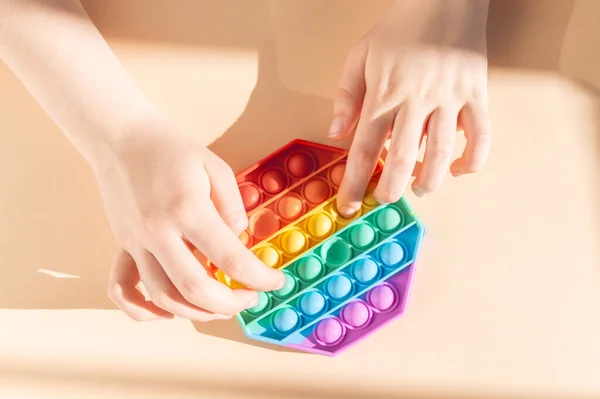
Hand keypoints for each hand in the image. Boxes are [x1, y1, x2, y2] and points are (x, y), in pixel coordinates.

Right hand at [99, 116, 284, 321]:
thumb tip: (238, 240)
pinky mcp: (120, 246)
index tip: (276, 281)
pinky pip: (121, 289)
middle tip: (251, 298)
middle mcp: (158, 232)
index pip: (230, 258)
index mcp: (188, 209)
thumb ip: (233, 206)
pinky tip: (168, 312)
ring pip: (163, 297)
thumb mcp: (215, 166)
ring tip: (222, 307)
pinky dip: (143, 310)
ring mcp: (135, 243)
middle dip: (231, 304)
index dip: (259, 277)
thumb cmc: (171, 150)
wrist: (120, 137)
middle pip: (195, 288)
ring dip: (197, 313)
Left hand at [330, 0, 491, 214]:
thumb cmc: (399, 29)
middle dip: (390, 189)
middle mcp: (416, 101)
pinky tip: (458, 171)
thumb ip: (347, 96)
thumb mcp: (360, 56)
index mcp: (385, 93)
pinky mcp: (476, 96)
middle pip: (401, 159)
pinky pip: (481, 136)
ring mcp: (450, 99)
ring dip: (428, 181)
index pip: (364, 148)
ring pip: (441, 154)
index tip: (348, 205)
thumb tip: (337, 133)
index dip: (354, 182)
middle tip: (385, 198)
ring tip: (418, 189)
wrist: (445, 0)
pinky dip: (472, 161)